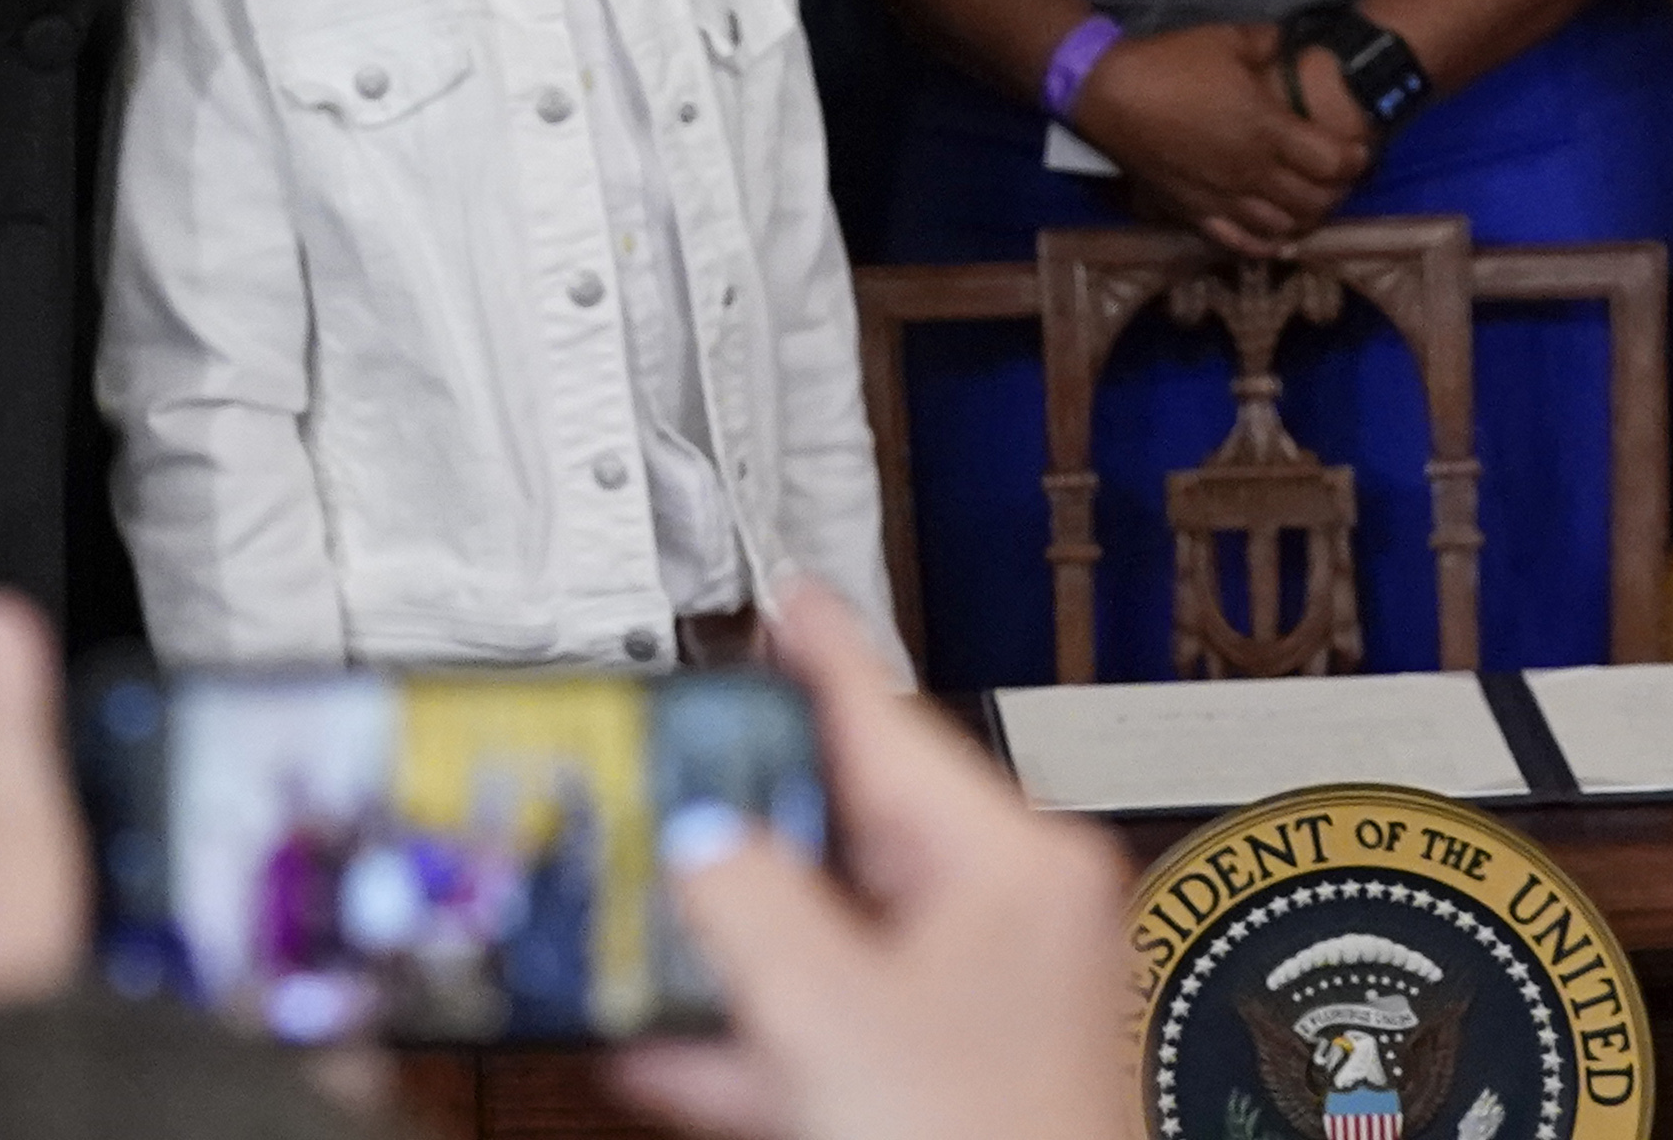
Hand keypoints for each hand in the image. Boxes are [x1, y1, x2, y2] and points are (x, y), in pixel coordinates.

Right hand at [613, 581, 1136, 1139]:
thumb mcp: (828, 1013)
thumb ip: (746, 903)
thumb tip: (700, 842)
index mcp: (1014, 862)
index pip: (890, 716)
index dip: (817, 649)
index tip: (782, 596)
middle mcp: (1022, 913)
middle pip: (854, 830)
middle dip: (748, 827)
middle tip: (668, 788)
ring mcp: (1000, 999)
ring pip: (842, 937)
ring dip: (743, 945)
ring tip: (651, 925)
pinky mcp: (967, 1077)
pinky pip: (850, 1021)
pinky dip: (772, 1031)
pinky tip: (686, 1051)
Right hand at [1069, 20, 1369, 256]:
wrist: (1110, 94)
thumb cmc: (1171, 63)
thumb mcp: (1228, 38)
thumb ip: (1269, 44)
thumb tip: (1288, 47)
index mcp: (1268, 129)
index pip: (1333, 162)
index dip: (1355, 159)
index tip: (1360, 148)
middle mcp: (1254, 173)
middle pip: (1316, 202)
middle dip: (1337, 191)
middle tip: (1340, 176)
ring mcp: (1226, 199)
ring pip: (1284, 228)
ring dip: (1307, 218)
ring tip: (1310, 201)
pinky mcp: (1197, 213)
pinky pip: (1242, 243)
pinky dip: (1267, 243)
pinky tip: (1276, 234)